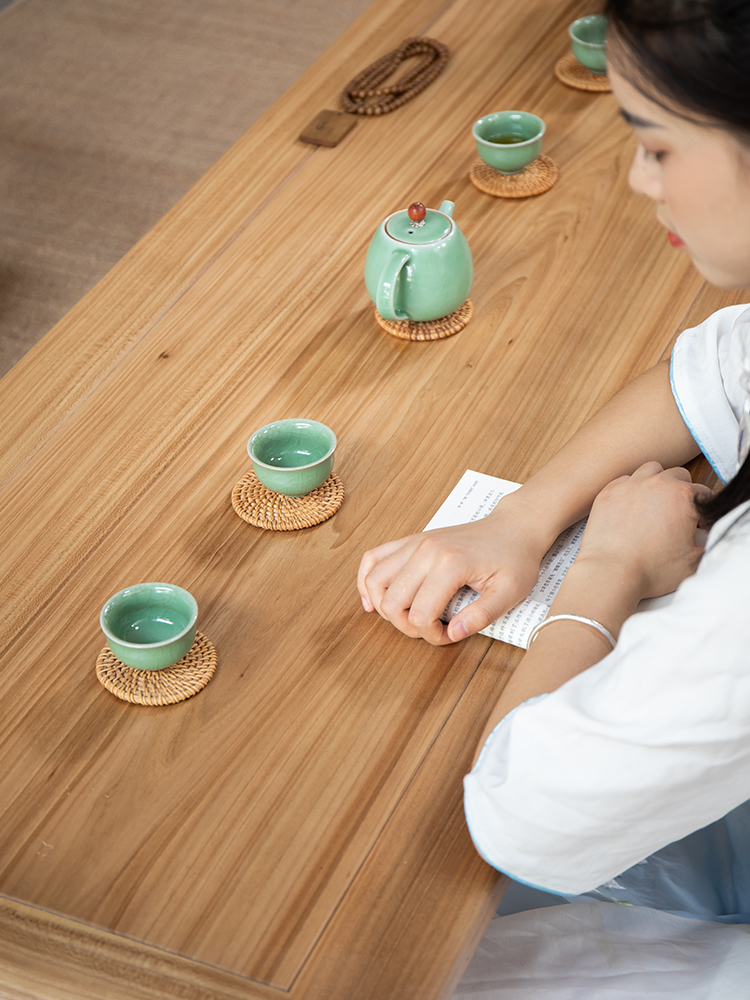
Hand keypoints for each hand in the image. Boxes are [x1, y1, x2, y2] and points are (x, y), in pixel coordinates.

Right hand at [357, 498, 551, 644]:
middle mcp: (426, 551)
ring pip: (375, 581)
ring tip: (406, 617)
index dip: (431, 635)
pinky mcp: (410, 541)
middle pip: (392, 602)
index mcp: (450, 564)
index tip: (450, 635)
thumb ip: (482, 615)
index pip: (420, 614)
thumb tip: (454, 634)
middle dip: (407, 626)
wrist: (514, 527)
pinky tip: (374, 599)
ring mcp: (414, 543)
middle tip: (431, 628)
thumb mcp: (510, 592)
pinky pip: (372, 558)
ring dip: (383, 607)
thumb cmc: (514, 558)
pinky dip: (366, 580)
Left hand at [576, 462, 712, 599]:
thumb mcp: (693, 562)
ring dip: (657, 482)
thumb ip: (706, 544)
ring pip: (651, 470)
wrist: (611, 572)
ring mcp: (630, 485)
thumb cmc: (651, 570)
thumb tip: (704, 539)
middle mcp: (657, 484)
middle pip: (679, 476)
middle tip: (677, 514)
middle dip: (682, 492)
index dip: (703, 510)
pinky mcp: (609, 492)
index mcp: (683, 496)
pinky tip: (631, 507)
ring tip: (654, 504)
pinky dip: (631, 489)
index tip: (696, 524)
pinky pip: (624, 480)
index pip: (704, 493)